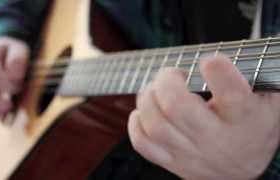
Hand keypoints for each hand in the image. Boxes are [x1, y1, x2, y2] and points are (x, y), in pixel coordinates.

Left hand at [128, 54, 279, 179]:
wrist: (245, 170)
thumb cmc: (253, 127)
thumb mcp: (266, 100)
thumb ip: (250, 77)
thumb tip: (220, 55)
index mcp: (243, 118)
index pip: (232, 94)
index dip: (216, 69)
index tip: (208, 61)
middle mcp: (215, 139)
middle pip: (177, 107)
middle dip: (166, 81)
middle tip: (172, 75)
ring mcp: (190, 154)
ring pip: (155, 125)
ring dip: (148, 98)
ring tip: (156, 90)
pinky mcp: (173, 162)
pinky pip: (143, 145)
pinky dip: (136, 123)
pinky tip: (144, 112)